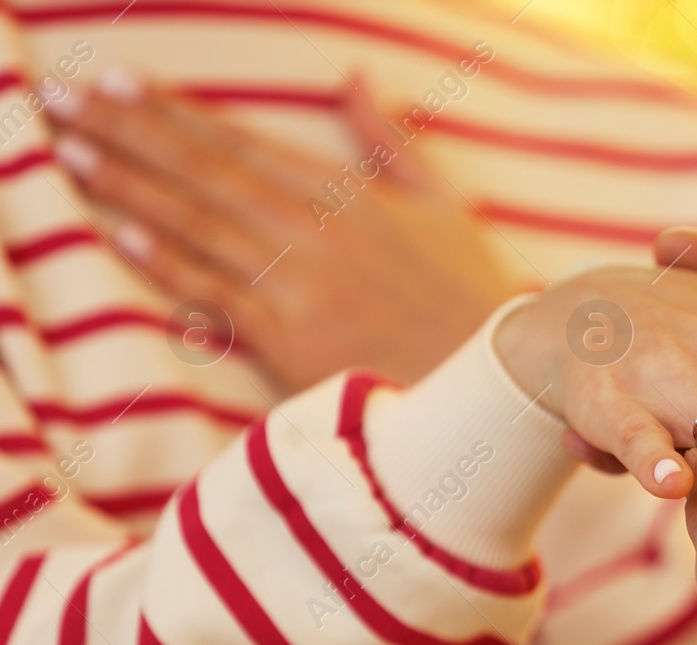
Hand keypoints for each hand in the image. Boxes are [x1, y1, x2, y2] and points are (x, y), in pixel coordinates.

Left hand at [47, 70, 519, 389]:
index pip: (240, 142)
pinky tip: (126, 233)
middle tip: (63, 101)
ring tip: (73, 153)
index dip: (172, 110)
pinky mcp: (293, 342)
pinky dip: (171, 263)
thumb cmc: (470, 297)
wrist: (495, 380)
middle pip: (205, 172)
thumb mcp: (439, 206)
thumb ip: (386, 140)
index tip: (114, 80)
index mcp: (347, 194)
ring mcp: (301, 286)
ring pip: (199, 225)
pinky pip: (218, 295)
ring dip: (130, 186)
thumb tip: (354, 75)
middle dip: (128, 133)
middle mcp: (316, 232)